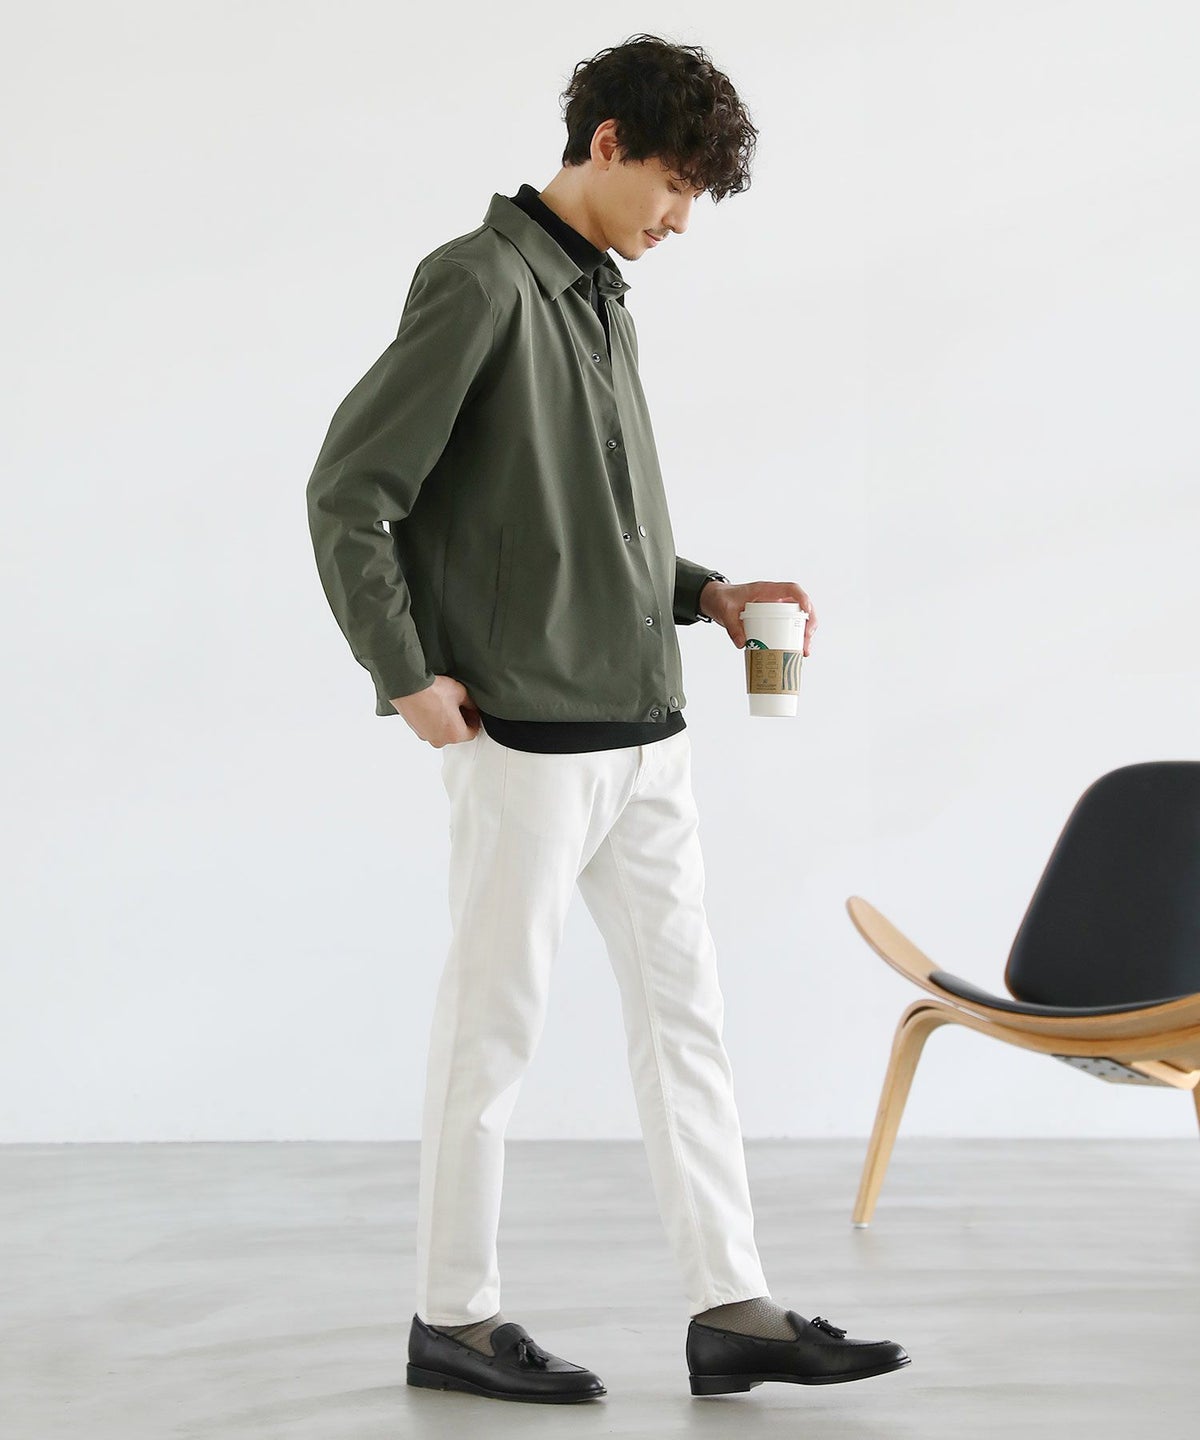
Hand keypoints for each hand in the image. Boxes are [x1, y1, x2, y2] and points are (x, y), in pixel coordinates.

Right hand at [390, 674, 481, 745]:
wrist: (409, 687)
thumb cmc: (432, 691)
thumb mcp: (461, 692)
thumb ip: (471, 704)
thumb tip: (471, 706)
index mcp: (455, 734)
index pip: (472, 732)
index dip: (475, 718)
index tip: (472, 710)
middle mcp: (440, 740)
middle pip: (456, 733)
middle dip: (460, 720)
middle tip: (459, 705)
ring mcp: (426, 736)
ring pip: (442, 731)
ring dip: (446, 720)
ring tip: (444, 703)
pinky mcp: (416, 730)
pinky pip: (430, 727)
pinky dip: (433, 719)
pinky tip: (433, 705)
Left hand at [700, 579, 817, 654]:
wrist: (716, 600)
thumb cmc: (723, 599)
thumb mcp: (725, 611)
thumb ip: (732, 626)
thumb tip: (742, 643)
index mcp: (766, 590)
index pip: (792, 589)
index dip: (803, 599)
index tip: (807, 613)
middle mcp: (774, 598)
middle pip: (801, 607)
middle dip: (808, 625)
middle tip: (806, 642)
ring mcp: (774, 609)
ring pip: (797, 619)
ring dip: (803, 634)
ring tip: (803, 651)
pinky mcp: (771, 619)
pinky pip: (787, 627)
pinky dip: (793, 639)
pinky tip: (794, 651)